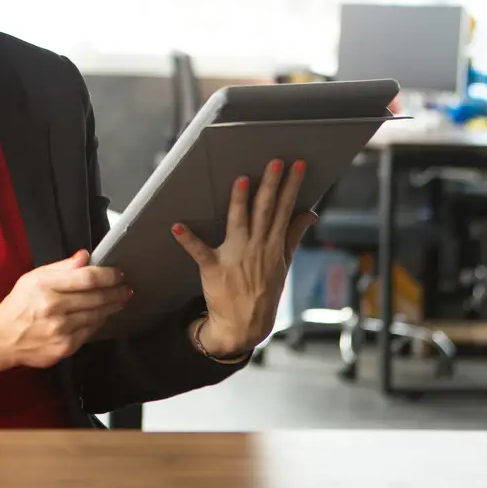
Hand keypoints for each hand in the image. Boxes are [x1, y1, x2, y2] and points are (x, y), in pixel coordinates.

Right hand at [0, 250, 128, 375]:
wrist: (2, 338)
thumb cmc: (19, 305)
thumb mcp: (34, 278)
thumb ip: (62, 267)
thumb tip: (85, 256)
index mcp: (45, 286)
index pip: (87, 277)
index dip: (108, 274)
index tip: (118, 273)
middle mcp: (53, 308)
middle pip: (96, 297)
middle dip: (115, 291)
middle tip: (125, 287)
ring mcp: (60, 330)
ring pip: (96, 315)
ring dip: (111, 307)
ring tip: (119, 300)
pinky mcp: (64, 347)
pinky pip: (90, 332)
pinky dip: (99, 322)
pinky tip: (102, 315)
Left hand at [172, 159, 317, 356]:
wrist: (245, 325)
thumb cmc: (264, 292)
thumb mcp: (283, 263)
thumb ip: (293, 235)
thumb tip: (309, 214)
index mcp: (273, 245)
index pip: (285, 210)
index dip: (291, 187)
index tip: (296, 166)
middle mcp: (256, 248)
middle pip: (265, 211)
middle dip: (271, 185)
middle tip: (274, 162)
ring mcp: (235, 257)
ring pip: (238, 223)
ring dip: (239, 202)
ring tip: (240, 180)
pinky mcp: (213, 268)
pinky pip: (199, 252)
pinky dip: (187, 239)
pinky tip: (177, 226)